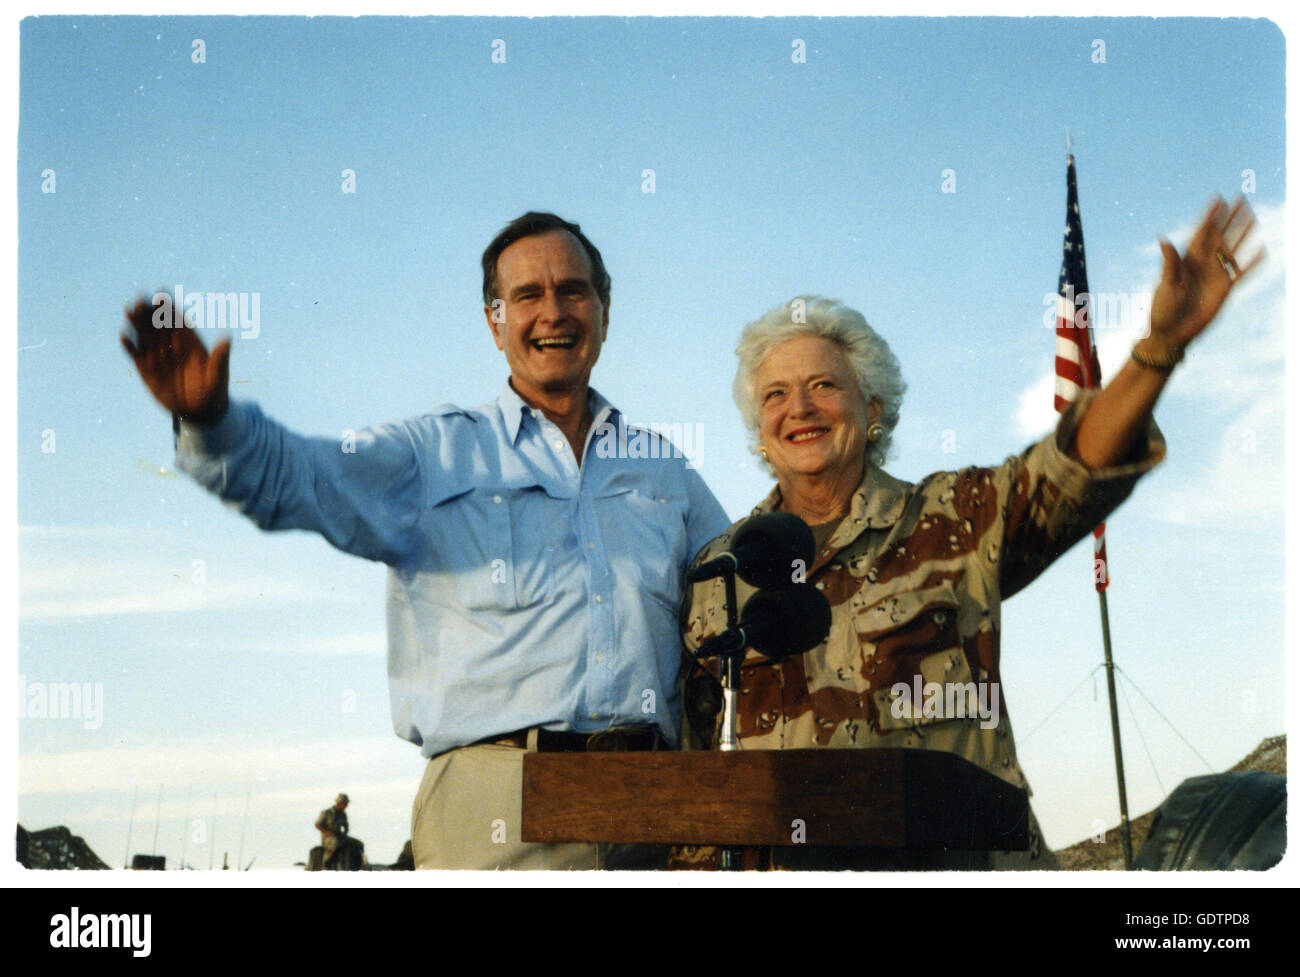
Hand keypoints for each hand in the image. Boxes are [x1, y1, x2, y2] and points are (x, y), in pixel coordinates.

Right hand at [121, 292, 230, 423]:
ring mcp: (159, 356)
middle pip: (159, 324)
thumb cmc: (213, 391)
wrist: (200, 411)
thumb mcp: (218, 375)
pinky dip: (131, 347)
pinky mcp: (147, 369)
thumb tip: (227, 338)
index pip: (178, 320)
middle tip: (140, 298)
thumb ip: (220, 358)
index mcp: (191, 342)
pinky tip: (124, 337)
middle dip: (150, 311)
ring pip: (146, 336)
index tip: (161, 293)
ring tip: (129, 310)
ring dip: (137, 323)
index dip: (169, 307)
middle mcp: (172, 345)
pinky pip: (137, 356)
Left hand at [1148, 196, 1262, 348]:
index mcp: (1186, 260)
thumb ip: (1170, 262)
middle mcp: (1202, 264)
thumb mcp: (1165, 285)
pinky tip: (1263, 250)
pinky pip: (1242, 272)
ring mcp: (1215, 275)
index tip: (1218, 197)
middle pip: (1220, 235)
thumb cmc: (1162, 310)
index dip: (1210, 215)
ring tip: (1254, 217)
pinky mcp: (1225, 289)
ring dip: (1243, 233)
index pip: (1201, 232)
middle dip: (1230, 217)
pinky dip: (1252, 262)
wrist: (1171, 334)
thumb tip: (1163, 239)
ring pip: (1233, 249)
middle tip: (1241, 198)